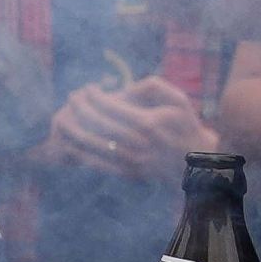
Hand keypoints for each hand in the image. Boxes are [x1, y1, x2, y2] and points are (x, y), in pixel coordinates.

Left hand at [49, 76, 215, 177]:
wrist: (197, 162)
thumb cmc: (185, 125)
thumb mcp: (178, 100)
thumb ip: (153, 87)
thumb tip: (125, 87)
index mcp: (149, 123)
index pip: (112, 107)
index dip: (95, 96)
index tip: (88, 88)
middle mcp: (138, 144)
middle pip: (99, 125)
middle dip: (81, 109)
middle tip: (72, 97)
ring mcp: (132, 161)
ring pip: (93, 145)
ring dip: (74, 130)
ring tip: (63, 117)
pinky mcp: (128, 174)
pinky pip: (97, 164)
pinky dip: (80, 152)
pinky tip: (70, 141)